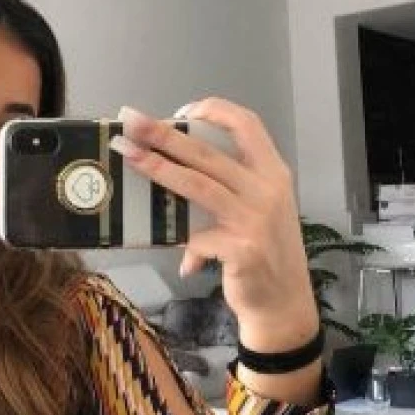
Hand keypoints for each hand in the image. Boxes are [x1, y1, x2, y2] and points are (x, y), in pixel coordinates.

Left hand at [110, 100, 319, 353]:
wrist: (285, 304)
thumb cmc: (266, 253)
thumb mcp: (258, 210)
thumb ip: (227, 188)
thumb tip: (172, 168)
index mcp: (273, 173)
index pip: (247, 124)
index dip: (213, 110)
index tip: (182, 110)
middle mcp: (267, 190)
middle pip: (208, 151)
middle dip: (165, 134)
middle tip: (133, 120)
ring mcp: (256, 219)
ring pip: (197, 184)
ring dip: (158, 168)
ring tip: (129, 155)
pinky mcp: (243, 249)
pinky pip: (198, 238)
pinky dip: (185, 247)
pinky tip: (185, 262)